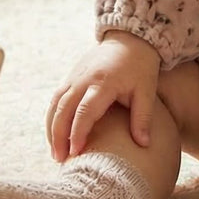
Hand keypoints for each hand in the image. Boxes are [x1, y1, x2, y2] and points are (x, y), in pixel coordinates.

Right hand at [46, 31, 161, 161]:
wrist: (130, 38)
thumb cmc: (140, 66)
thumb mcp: (146, 91)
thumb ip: (143, 118)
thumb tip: (144, 145)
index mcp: (103, 82)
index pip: (85, 111)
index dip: (78, 133)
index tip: (76, 154)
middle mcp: (83, 79)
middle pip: (63, 109)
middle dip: (58, 136)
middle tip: (60, 160)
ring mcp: (74, 76)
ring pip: (55, 104)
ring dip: (52, 128)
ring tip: (56, 152)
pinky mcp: (71, 75)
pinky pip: (56, 98)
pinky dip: (53, 117)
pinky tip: (56, 134)